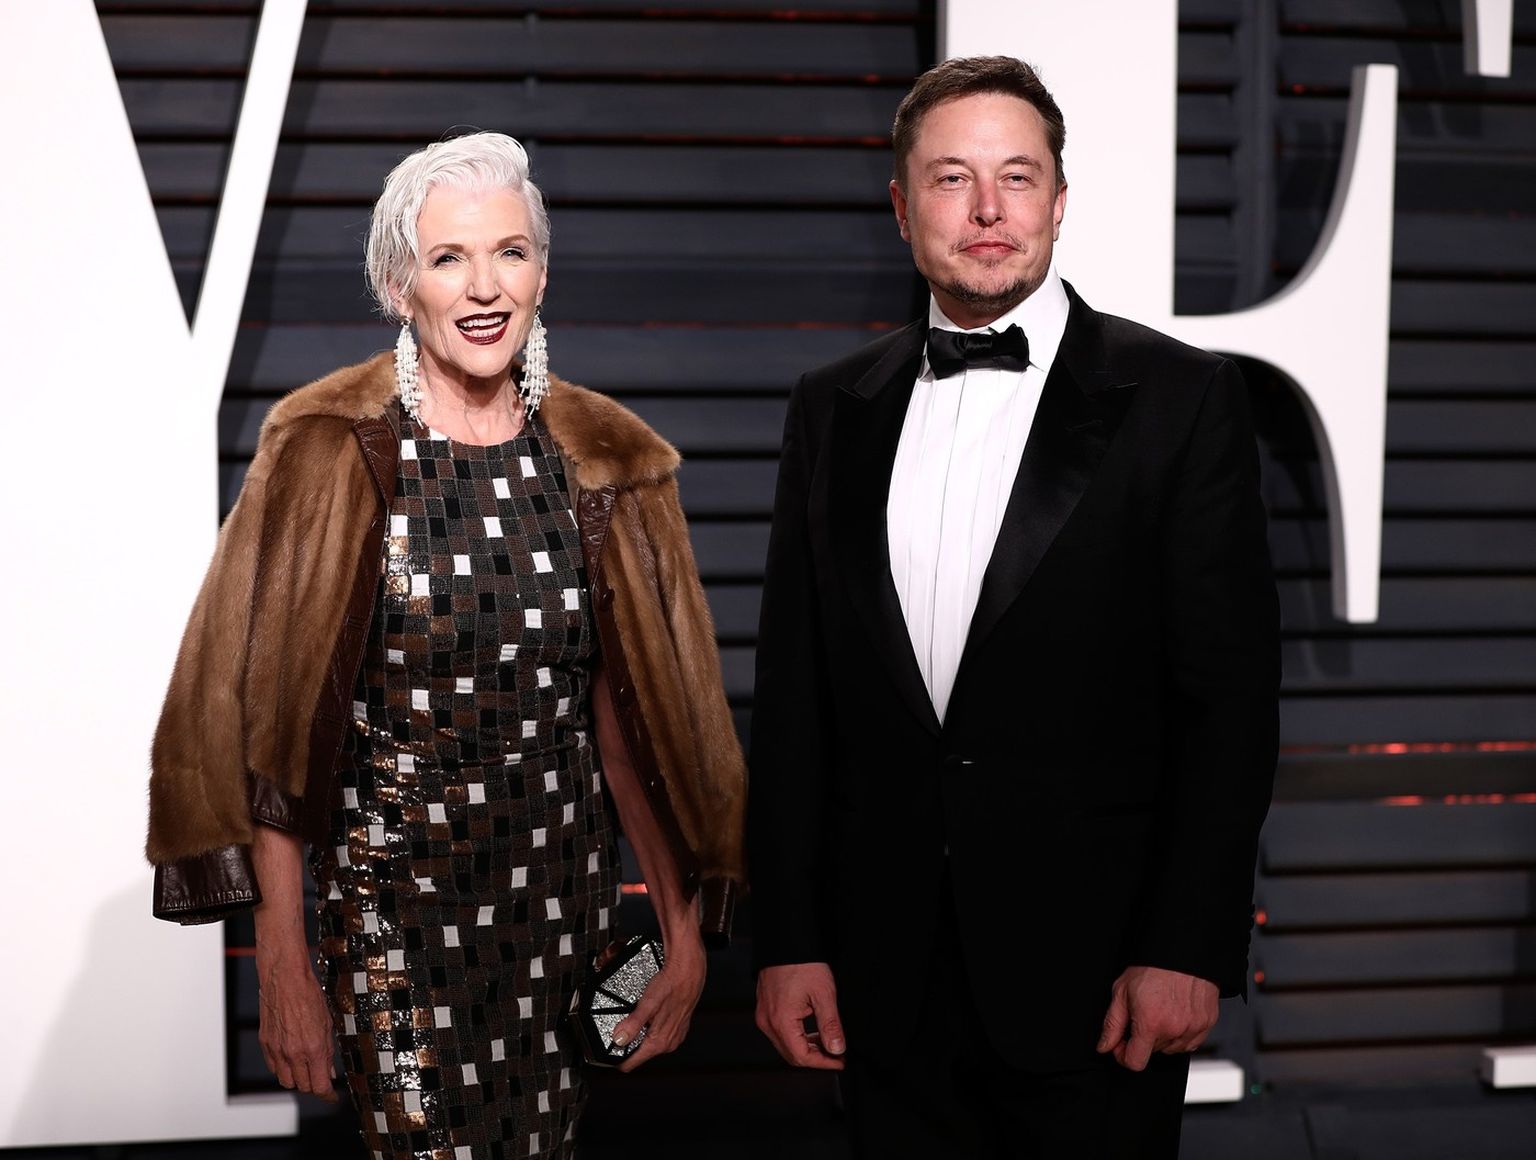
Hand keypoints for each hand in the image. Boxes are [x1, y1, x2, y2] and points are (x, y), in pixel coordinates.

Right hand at [257, 954, 338, 1100]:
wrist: (285, 979)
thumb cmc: (308, 995)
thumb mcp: (328, 1023)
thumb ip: (328, 1050)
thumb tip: (329, 1071)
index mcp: (313, 1048)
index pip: (319, 1086)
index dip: (327, 1094)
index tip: (331, 1095)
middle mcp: (293, 1053)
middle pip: (302, 1086)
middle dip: (313, 1084)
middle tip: (320, 1075)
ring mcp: (277, 1050)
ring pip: (286, 1081)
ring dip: (297, 1078)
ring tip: (306, 1066)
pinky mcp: (265, 1044)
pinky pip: (273, 1067)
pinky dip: (283, 1068)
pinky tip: (291, 1057)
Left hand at [612, 926, 705, 1072]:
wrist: (689, 968)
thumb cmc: (673, 982)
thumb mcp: (648, 1003)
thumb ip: (633, 1024)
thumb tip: (619, 1039)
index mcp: (660, 1042)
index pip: (630, 1063)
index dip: (616, 1057)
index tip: (607, 1048)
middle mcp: (668, 1043)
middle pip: (638, 1053)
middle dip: (627, 1043)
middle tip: (619, 1026)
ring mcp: (674, 1035)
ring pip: (647, 1043)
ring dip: (638, 1033)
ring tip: (633, 1016)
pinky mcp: (677, 1026)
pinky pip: (656, 1033)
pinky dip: (648, 1026)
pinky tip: (647, 1013)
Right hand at [755, 962, 845, 1070]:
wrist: (785, 941)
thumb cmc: (802, 963)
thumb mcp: (823, 994)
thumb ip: (830, 1025)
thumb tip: (837, 1049)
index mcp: (781, 1021)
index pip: (801, 1056)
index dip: (823, 1062)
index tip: (840, 1061)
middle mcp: (767, 1022)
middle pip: (791, 1055)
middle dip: (816, 1057)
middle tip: (836, 1054)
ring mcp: (764, 1015)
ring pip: (785, 1045)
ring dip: (806, 1047)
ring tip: (827, 1042)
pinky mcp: (765, 1009)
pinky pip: (780, 1032)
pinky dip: (797, 1036)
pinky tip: (812, 1030)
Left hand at [1096, 965, 1217, 1071]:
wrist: (1183, 950)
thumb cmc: (1152, 967)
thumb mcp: (1122, 991)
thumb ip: (1112, 1024)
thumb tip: (1104, 1046)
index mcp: (1150, 1023)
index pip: (1134, 1062)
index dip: (1123, 1054)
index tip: (1121, 1042)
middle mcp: (1174, 1030)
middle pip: (1152, 1052)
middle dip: (1142, 1038)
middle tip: (1141, 1013)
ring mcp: (1193, 1028)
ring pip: (1171, 1049)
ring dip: (1162, 1037)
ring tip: (1159, 1011)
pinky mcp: (1207, 1024)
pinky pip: (1190, 1043)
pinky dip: (1180, 1035)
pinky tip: (1175, 1014)